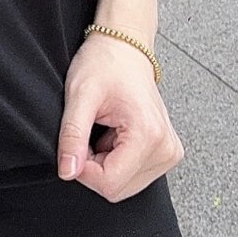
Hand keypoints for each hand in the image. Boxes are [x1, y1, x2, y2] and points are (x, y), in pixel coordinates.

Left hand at [57, 29, 183, 201]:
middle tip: (91, 132)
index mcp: (149, 135)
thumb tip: (68, 172)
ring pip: (124, 184)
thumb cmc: (105, 63)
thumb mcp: (79, 95)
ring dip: (105, 163)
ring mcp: (169, 152)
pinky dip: (116, 160)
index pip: (110, 184)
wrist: (125, 48)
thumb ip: (72, 136)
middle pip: (118, 188)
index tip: (77, 142)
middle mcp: (166, 148)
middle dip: (95, 167)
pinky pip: (133, 174)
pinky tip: (114, 134)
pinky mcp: (166, 152)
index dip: (83, 169)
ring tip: (104, 130)